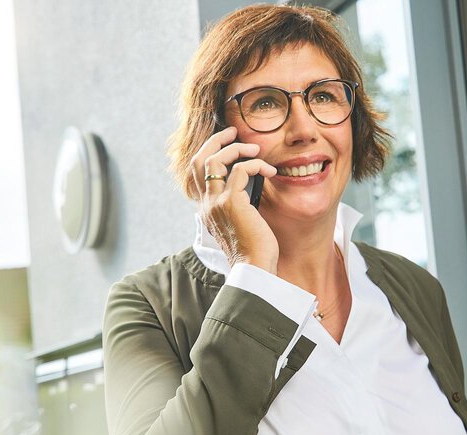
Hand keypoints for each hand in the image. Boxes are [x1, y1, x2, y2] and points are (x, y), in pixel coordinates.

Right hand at [191, 126, 278, 273]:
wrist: (254, 270)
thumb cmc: (254, 250)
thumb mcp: (241, 223)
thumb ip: (239, 203)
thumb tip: (251, 181)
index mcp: (206, 209)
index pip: (197, 172)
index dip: (209, 152)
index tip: (228, 144)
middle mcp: (206, 204)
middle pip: (198, 160)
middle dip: (216, 140)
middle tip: (234, 132)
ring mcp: (216, 203)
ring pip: (215, 159)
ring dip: (236, 148)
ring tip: (255, 149)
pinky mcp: (231, 203)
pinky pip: (241, 170)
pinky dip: (256, 164)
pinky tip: (270, 171)